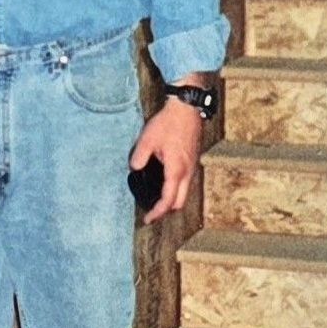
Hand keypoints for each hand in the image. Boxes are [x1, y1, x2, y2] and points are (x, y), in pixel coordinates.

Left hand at [129, 85, 205, 223]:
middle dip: (166, 211)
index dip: (157, 213)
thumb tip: (134, 169)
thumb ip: (139, 157)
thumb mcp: (147, 139)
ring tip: (156, 201)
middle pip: (179, 202)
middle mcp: (188, 172)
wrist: (187, 108)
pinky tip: (165, 184)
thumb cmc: (168, 123)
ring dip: (172, 200)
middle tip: (151, 213)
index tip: (147, 219)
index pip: (168, 200)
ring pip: (185, 193)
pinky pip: (186, 183)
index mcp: (176, 170)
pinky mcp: (192, 161)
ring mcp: (192, 167)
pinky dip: (176, 190)